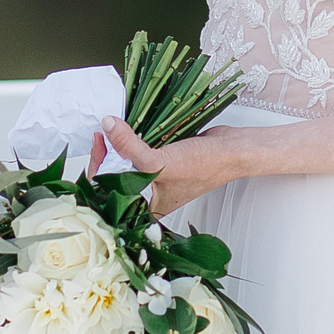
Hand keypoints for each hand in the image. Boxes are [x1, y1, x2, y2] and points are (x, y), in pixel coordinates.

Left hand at [91, 115, 243, 217]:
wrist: (233, 149)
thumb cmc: (204, 166)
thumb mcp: (161, 161)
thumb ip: (131, 147)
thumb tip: (109, 126)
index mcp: (147, 208)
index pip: (110, 193)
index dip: (99, 169)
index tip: (99, 143)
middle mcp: (149, 194)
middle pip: (115, 175)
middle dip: (106, 154)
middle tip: (103, 133)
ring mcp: (155, 176)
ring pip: (126, 161)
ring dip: (117, 145)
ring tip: (111, 129)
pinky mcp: (161, 159)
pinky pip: (139, 150)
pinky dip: (132, 139)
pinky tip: (127, 128)